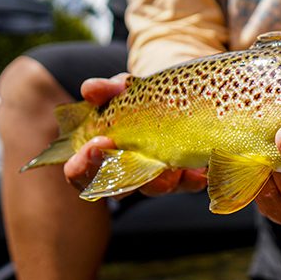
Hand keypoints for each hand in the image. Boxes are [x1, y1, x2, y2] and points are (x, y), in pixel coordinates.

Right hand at [63, 73, 207, 197]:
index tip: (97, 143)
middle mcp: (131, 173)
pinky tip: (199, 171)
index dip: (82, 166)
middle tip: (131, 158)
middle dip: (121, 177)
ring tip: (168, 164)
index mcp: (104, 156)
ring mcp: (160, 177)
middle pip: (118, 190)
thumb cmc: (142, 98)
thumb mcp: (124, 90)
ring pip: (157, 188)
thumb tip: (90, 89)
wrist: (181, 97)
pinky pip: (190, 184)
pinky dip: (193, 178)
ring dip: (160, 179)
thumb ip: (107, 90)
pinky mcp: (189, 175)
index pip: (81, 174)